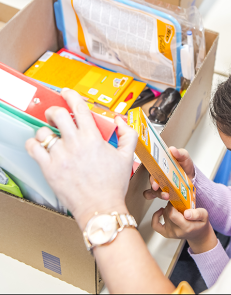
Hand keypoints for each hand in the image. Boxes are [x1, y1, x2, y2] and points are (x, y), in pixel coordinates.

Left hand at [25, 89, 137, 230]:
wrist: (100, 206)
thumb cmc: (112, 185)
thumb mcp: (127, 157)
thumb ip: (127, 135)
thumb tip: (120, 121)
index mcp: (93, 138)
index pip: (79, 108)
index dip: (71, 96)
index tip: (67, 93)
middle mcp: (75, 144)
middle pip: (58, 115)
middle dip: (55, 111)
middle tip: (56, 115)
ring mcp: (61, 156)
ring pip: (44, 131)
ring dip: (46, 130)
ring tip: (51, 135)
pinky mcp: (49, 168)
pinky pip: (33, 148)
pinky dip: (34, 143)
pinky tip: (40, 147)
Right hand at [143, 147, 194, 200]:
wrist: (192, 177)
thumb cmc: (185, 165)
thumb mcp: (184, 157)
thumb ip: (179, 153)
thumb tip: (172, 149)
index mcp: (159, 165)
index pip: (150, 167)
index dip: (150, 173)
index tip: (154, 179)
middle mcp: (157, 175)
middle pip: (151, 180)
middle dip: (153, 185)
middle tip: (158, 188)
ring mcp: (160, 186)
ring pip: (152, 192)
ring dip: (158, 194)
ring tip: (167, 196)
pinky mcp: (165, 194)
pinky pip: (158, 199)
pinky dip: (161, 201)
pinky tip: (168, 201)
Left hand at [152, 203, 216, 253]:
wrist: (198, 234)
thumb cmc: (200, 224)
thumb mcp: (204, 216)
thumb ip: (197, 214)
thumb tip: (186, 213)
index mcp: (186, 227)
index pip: (172, 214)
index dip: (172, 205)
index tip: (177, 200)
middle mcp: (176, 231)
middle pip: (167, 214)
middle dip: (171, 205)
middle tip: (177, 203)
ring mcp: (170, 233)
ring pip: (164, 216)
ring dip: (168, 209)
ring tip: (176, 208)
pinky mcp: (165, 233)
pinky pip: (155, 224)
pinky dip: (156, 216)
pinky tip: (161, 211)